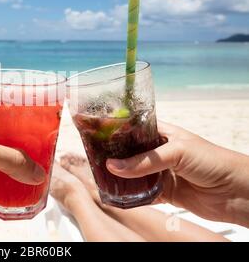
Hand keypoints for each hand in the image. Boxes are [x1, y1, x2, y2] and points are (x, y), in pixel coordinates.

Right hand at [106, 121, 248, 226]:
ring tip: (101, 178)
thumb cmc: (213, 161)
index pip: (135, 130)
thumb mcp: (176, 152)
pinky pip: (143, 195)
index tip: (97, 136)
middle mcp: (159, 152)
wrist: (237, 192)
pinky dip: (132, 197)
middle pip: (131, 154)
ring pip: (134, 175)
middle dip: (114, 157)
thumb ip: (145, 161)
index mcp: (163, 134)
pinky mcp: (165, 193)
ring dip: (120, 178)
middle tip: (94, 159)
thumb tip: (114, 166)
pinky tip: (118, 197)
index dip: (117, 133)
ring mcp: (161, 173)